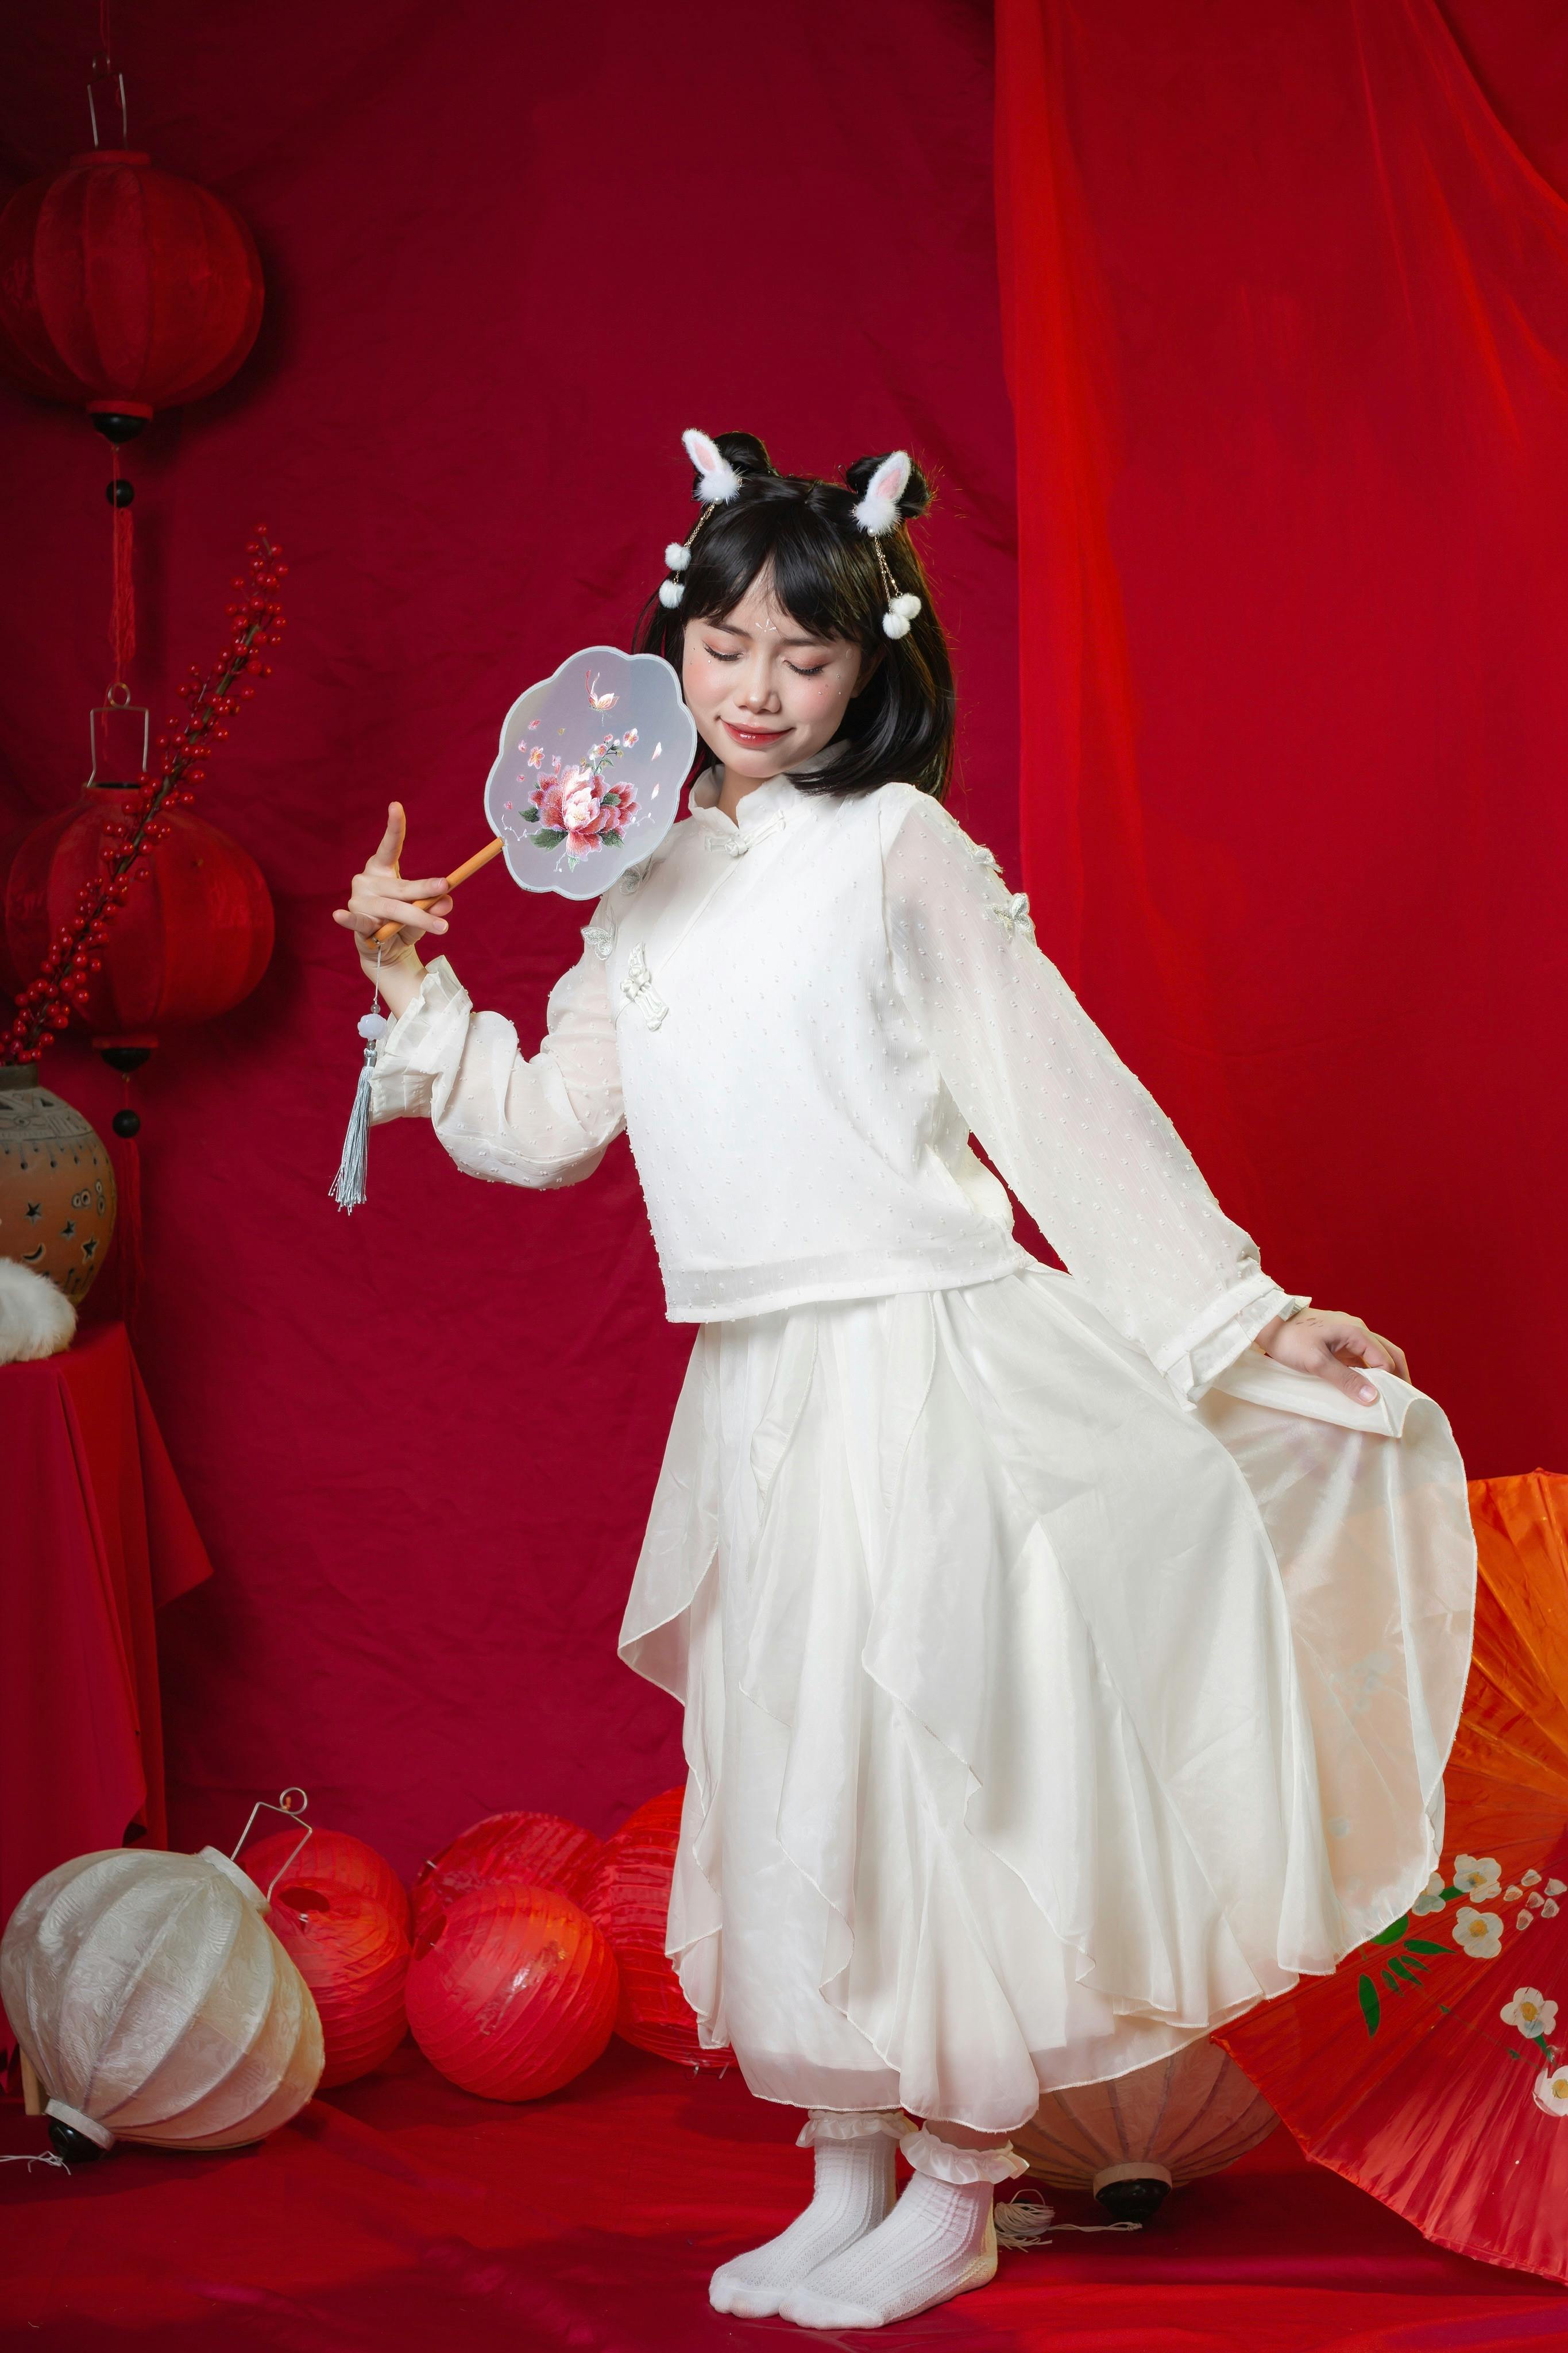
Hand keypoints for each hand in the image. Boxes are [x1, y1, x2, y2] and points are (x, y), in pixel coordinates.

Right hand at [332, 802, 453, 1005]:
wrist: (386, 949)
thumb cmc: (403, 924)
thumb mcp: (424, 913)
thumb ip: (433, 905)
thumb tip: (445, 902)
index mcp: (383, 869)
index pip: (389, 847)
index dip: (394, 827)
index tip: (396, 806)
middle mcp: (368, 880)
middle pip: (401, 886)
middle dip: (425, 889)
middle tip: (446, 888)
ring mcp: (360, 900)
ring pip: (393, 909)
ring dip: (419, 918)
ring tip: (442, 927)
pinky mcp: (356, 921)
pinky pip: (355, 921)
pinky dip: (349, 919)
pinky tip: (339, 915)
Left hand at [1253, 1307, 1408, 1405]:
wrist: (1267, 1323)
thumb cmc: (1290, 1340)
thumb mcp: (1316, 1362)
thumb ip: (1345, 1379)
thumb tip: (1373, 1397)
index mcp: (1357, 1332)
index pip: (1386, 1360)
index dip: (1392, 1382)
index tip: (1393, 1404)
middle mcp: (1357, 1330)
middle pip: (1388, 1353)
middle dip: (1398, 1376)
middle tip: (1401, 1401)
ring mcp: (1348, 1335)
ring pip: (1375, 1355)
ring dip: (1383, 1374)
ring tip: (1386, 1397)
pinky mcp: (1337, 1342)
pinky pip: (1360, 1357)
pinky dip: (1367, 1372)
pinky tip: (1364, 1387)